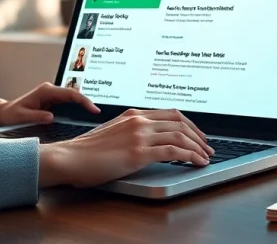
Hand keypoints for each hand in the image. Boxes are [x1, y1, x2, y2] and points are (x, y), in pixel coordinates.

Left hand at [0, 82, 99, 126]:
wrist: (5, 113)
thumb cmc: (12, 114)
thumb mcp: (22, 116)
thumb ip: (37, 116)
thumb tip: (52, 118)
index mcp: (46, 91)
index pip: (69, 94)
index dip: (83, 101)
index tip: (93, 109)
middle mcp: (51, 90)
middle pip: (74, 94)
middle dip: (87, 102)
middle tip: (98, 113)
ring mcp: (53, 95)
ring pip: (72, 99)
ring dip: (83, 105)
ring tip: (94, 115)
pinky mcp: (53, 102)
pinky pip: (68, 104)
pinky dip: (77, 109)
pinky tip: (84, 115)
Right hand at [38, 109, 213, 187]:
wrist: (69, 158)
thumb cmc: (86, 151)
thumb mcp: (111, 133)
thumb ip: (130, 132)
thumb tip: (147, 140)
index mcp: (132, 114)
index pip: (170, 114)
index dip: (188, 124)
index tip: (196, 135)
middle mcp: (138, 120)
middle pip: (180, 122)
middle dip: (198, 135)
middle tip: (207, 147)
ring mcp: (139, 135)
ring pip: (180, 135)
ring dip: (198, 147)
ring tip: (205, 157)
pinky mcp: (138, 152)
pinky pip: (173, 150)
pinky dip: (190, 156)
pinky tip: (196, 162)